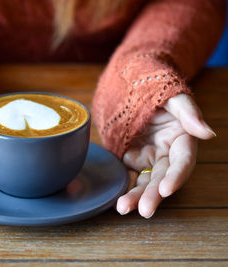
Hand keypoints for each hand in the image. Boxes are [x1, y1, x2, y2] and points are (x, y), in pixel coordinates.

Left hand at [117, 94, 215, 217]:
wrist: (132, 85)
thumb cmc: (156, 88)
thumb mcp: (173, 95)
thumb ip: (188, 111)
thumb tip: (208, 133)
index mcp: (181, 139)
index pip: (182, 161)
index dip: (176, 177)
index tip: (166, 189)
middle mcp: (166, 153)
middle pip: (162, 178)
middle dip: (153, 195)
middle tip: (143, 210)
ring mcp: (147, 157)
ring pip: (144, 181)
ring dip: (135, 196)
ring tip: (122, 208)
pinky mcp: (131, 158)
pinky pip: (128, 175)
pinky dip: (123, 187)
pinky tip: (114, 199)